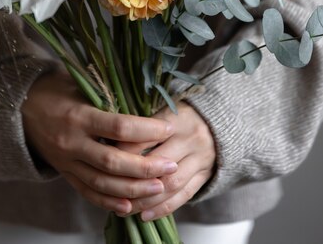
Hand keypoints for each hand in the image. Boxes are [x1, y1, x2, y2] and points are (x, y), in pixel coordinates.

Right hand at [22, 70, 177, 214]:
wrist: (20, 107)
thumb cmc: (55, 90)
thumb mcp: (80, 86)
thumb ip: (108, 98)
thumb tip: (144, 107)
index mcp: (79, 115)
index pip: (119, 126)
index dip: (147, 129)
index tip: (168, 128)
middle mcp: (73, 142)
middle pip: (113, 162)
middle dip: (145, 167)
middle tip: (170, 166)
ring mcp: (67, 161)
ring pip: (102, 183)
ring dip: (132, 189)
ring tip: (158, 188)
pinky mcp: (64, 172)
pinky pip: (87, 192)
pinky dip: (108, 201)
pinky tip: (128, 206)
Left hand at [117, 102, 215, 220]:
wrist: (220, 122)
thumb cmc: (182, 116)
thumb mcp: (165, 110)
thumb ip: (143, 125)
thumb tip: (110, 142)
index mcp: (177, 119)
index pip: (147, 137)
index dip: (125, 150)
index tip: (105, 159)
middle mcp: (191, 139)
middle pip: (159, 164)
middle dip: (133, 180)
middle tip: (110, 189)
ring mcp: (201, 159)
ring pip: (170, 184)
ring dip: (146, 200)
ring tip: (125, 208)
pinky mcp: (205, 176)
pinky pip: (184, 196)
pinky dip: (163, 208)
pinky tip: (145, 215)